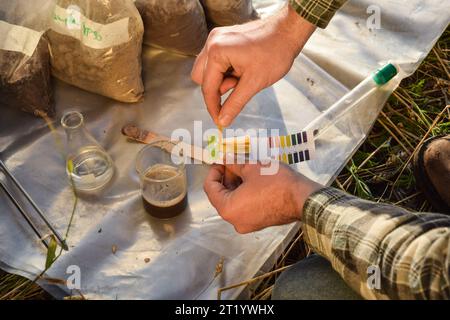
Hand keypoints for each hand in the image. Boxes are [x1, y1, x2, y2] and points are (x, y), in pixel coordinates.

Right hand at [191, 4, 315, 126]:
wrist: (288, 31)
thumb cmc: (274, 53)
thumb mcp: (254, 83)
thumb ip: (235, 103)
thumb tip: (223, 121)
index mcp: (217, 52)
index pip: (207, 87)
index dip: (213, 107)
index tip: (220, 121)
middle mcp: (212, 42)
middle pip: (201, 77)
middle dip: (217, 88)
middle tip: (238, 87)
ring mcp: (217, 39)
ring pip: (208, 70)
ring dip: (222, 80)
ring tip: (242, 77)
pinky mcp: (224, 39)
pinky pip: (217, 61)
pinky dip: (226, 71)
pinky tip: (242, 70)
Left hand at [203, 163, 321, 233]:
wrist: (302, 198)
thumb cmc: (275, 183)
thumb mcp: (251, 167)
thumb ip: (233, 163)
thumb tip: (225, 158)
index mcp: (228, 209)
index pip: (210, 188)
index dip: (214, 170)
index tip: (221, 160)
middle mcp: (234, 220)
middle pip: (221, 195)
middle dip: (226, 176)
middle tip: (233, 160)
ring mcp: (247, 224)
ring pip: (234, 200)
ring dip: (236, 183)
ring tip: (245, 166)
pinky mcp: (258, 222)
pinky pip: (245, 206)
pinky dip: (245, 192)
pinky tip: (253, 178)